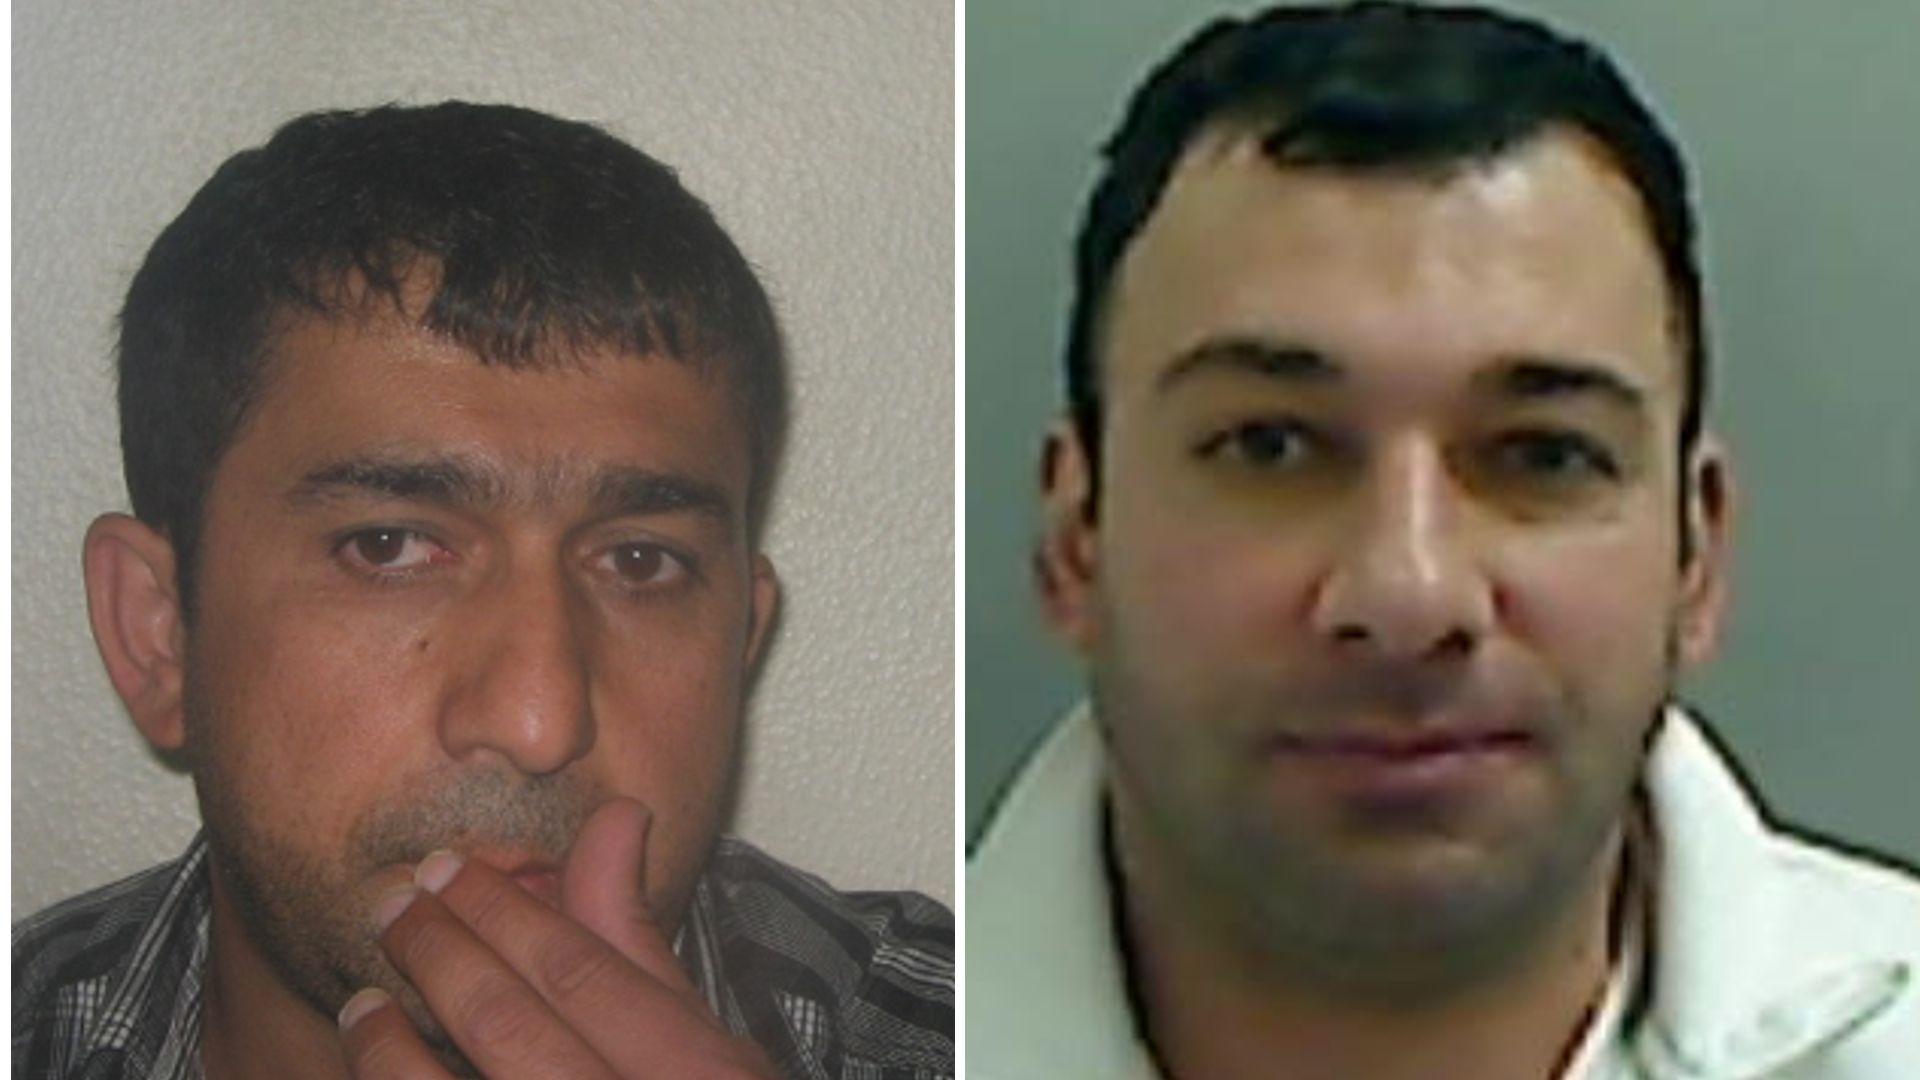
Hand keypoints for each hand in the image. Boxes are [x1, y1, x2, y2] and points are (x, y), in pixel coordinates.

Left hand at [337, 798, 775, 1077]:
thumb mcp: (707, 1044)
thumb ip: (645, 945)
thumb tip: (613, 817)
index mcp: (697, 1073)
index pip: (583, 972)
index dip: (502, 913)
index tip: (445, 870)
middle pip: (512, 1026)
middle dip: (440, 952)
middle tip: (391, 902)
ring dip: (392, 1049)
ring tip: (363, 1002)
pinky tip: (375, 1064)